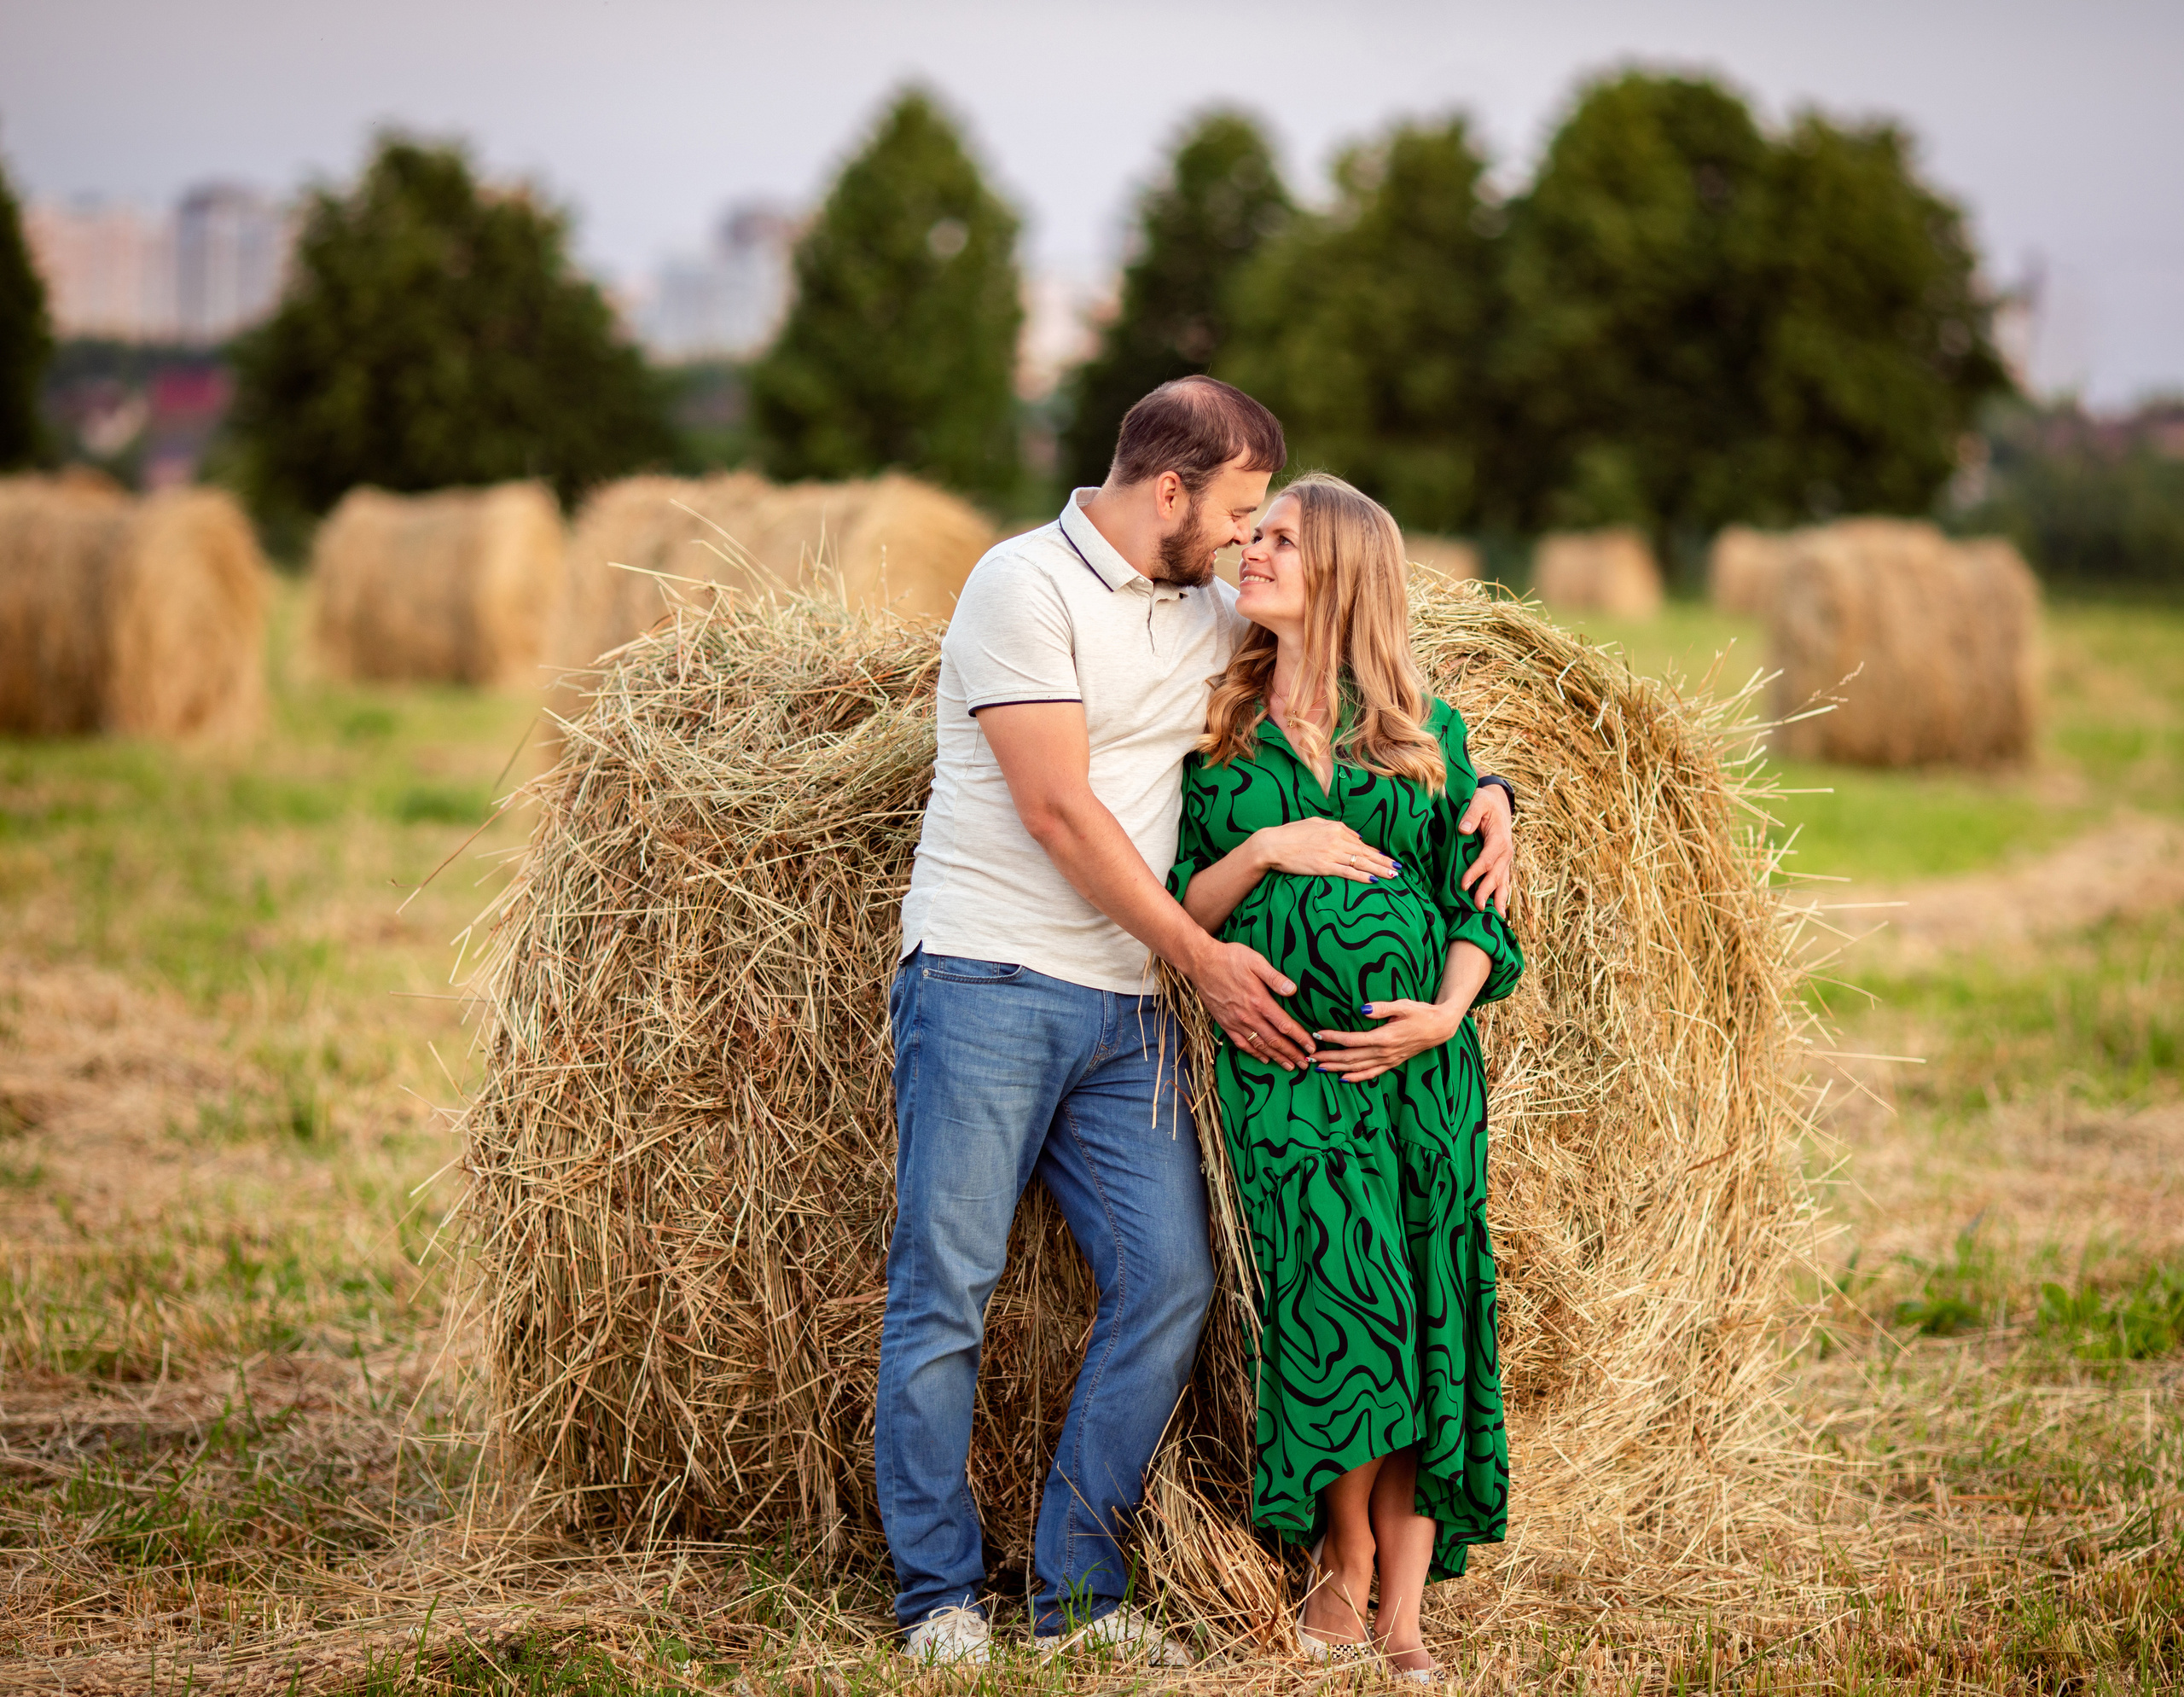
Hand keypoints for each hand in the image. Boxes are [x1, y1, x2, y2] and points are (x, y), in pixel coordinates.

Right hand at [1188, 939, 1314, 1069]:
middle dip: (1292, 1054)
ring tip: (1290, 1067)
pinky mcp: (1225, 1023)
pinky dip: (1254, 1053)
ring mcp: (1236, 1022)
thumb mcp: (1255, 961)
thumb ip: (1275, 978)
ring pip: (1260, 1046)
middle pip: (1275, 1040)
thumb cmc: (1230, 959)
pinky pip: (1241, 1044)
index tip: (1311, 1048)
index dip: (1300, 1038)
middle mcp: (1249, 1016)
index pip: (1285, 1025)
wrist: (1201, 963)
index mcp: (1259, 1001)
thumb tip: (1293, 990)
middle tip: (1305, 1064)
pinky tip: (1263, 1059)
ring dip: (1276, 1057)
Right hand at [1251, 819, 1398, 882]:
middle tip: (1399, 868)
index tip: (1386, 859)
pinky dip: (1362, 876)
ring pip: (1361, 863)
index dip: (1376, 852)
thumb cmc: (1291, 834)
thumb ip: (1337, 827)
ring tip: (1393, 876)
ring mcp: (1331, 853)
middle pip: (1366, 853)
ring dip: (1379, 870)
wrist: (1273, 844)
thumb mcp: (1315, 823)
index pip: (1361, 843)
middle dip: (1384, 861)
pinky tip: (1373, 881)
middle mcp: (1337, 839)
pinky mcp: (1324, 866)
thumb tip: (1356, 837)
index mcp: (1336, 828)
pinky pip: (1348, 872)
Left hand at [1312, 998, 1462, 1082]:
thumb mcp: (1403, 1005)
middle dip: (1328, 1057)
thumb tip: (1361, 1009)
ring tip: (1318, 1068)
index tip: (1317, 1034)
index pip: (1352, 1039)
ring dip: (1336, 1069)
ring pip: (1357, 1068)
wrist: (1440, 1027)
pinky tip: (1342, 1079)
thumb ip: (1381, 1007)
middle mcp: (1385, 1052)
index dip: (1333, 1038)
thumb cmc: (1421, 1012)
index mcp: (1385, 1037)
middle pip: (1351, 1057)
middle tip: (1309, 1056)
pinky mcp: (1392, 1063)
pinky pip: (1371, 1074)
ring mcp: (1389, 1060)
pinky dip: (1356, 1078)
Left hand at [1457, 783, 1514, 915]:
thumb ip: (1471, 814)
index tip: (1463, 885)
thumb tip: (1463, 829)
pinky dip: (1502, 897)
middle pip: (1496, 875)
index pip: (1487, 859)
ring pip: (1504, 882)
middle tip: (1476, 907)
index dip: (1475, 873)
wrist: (1498, 802)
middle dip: (1487, 892)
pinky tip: (1500, 912)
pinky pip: (1504, 882)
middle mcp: (1506, 852)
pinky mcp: (1503, 864)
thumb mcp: (1478, 801)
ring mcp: (1506, 860)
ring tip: (1496, 918)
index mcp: (1499, 839)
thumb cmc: (1485, 802)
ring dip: (1499, 900)